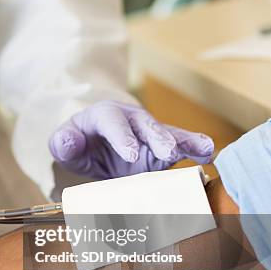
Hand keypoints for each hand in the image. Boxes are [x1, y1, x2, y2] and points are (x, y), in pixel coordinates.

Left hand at [49, 101, 214, 178]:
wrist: (93, 144)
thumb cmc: (79, 142)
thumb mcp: (64, 143)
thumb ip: (63, 142)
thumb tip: (67, 139)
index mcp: (103, 115)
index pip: (111, 121)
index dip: (121, 136)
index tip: (129, 154)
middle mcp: (129, 120)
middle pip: (144, 124)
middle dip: (156, 137)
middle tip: (166, 152)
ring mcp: (147, 133)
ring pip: (166, 133)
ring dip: (182, 141)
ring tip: (202, 149)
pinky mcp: (160, 147)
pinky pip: (180, 145)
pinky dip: (194, 147)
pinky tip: (208, 153)